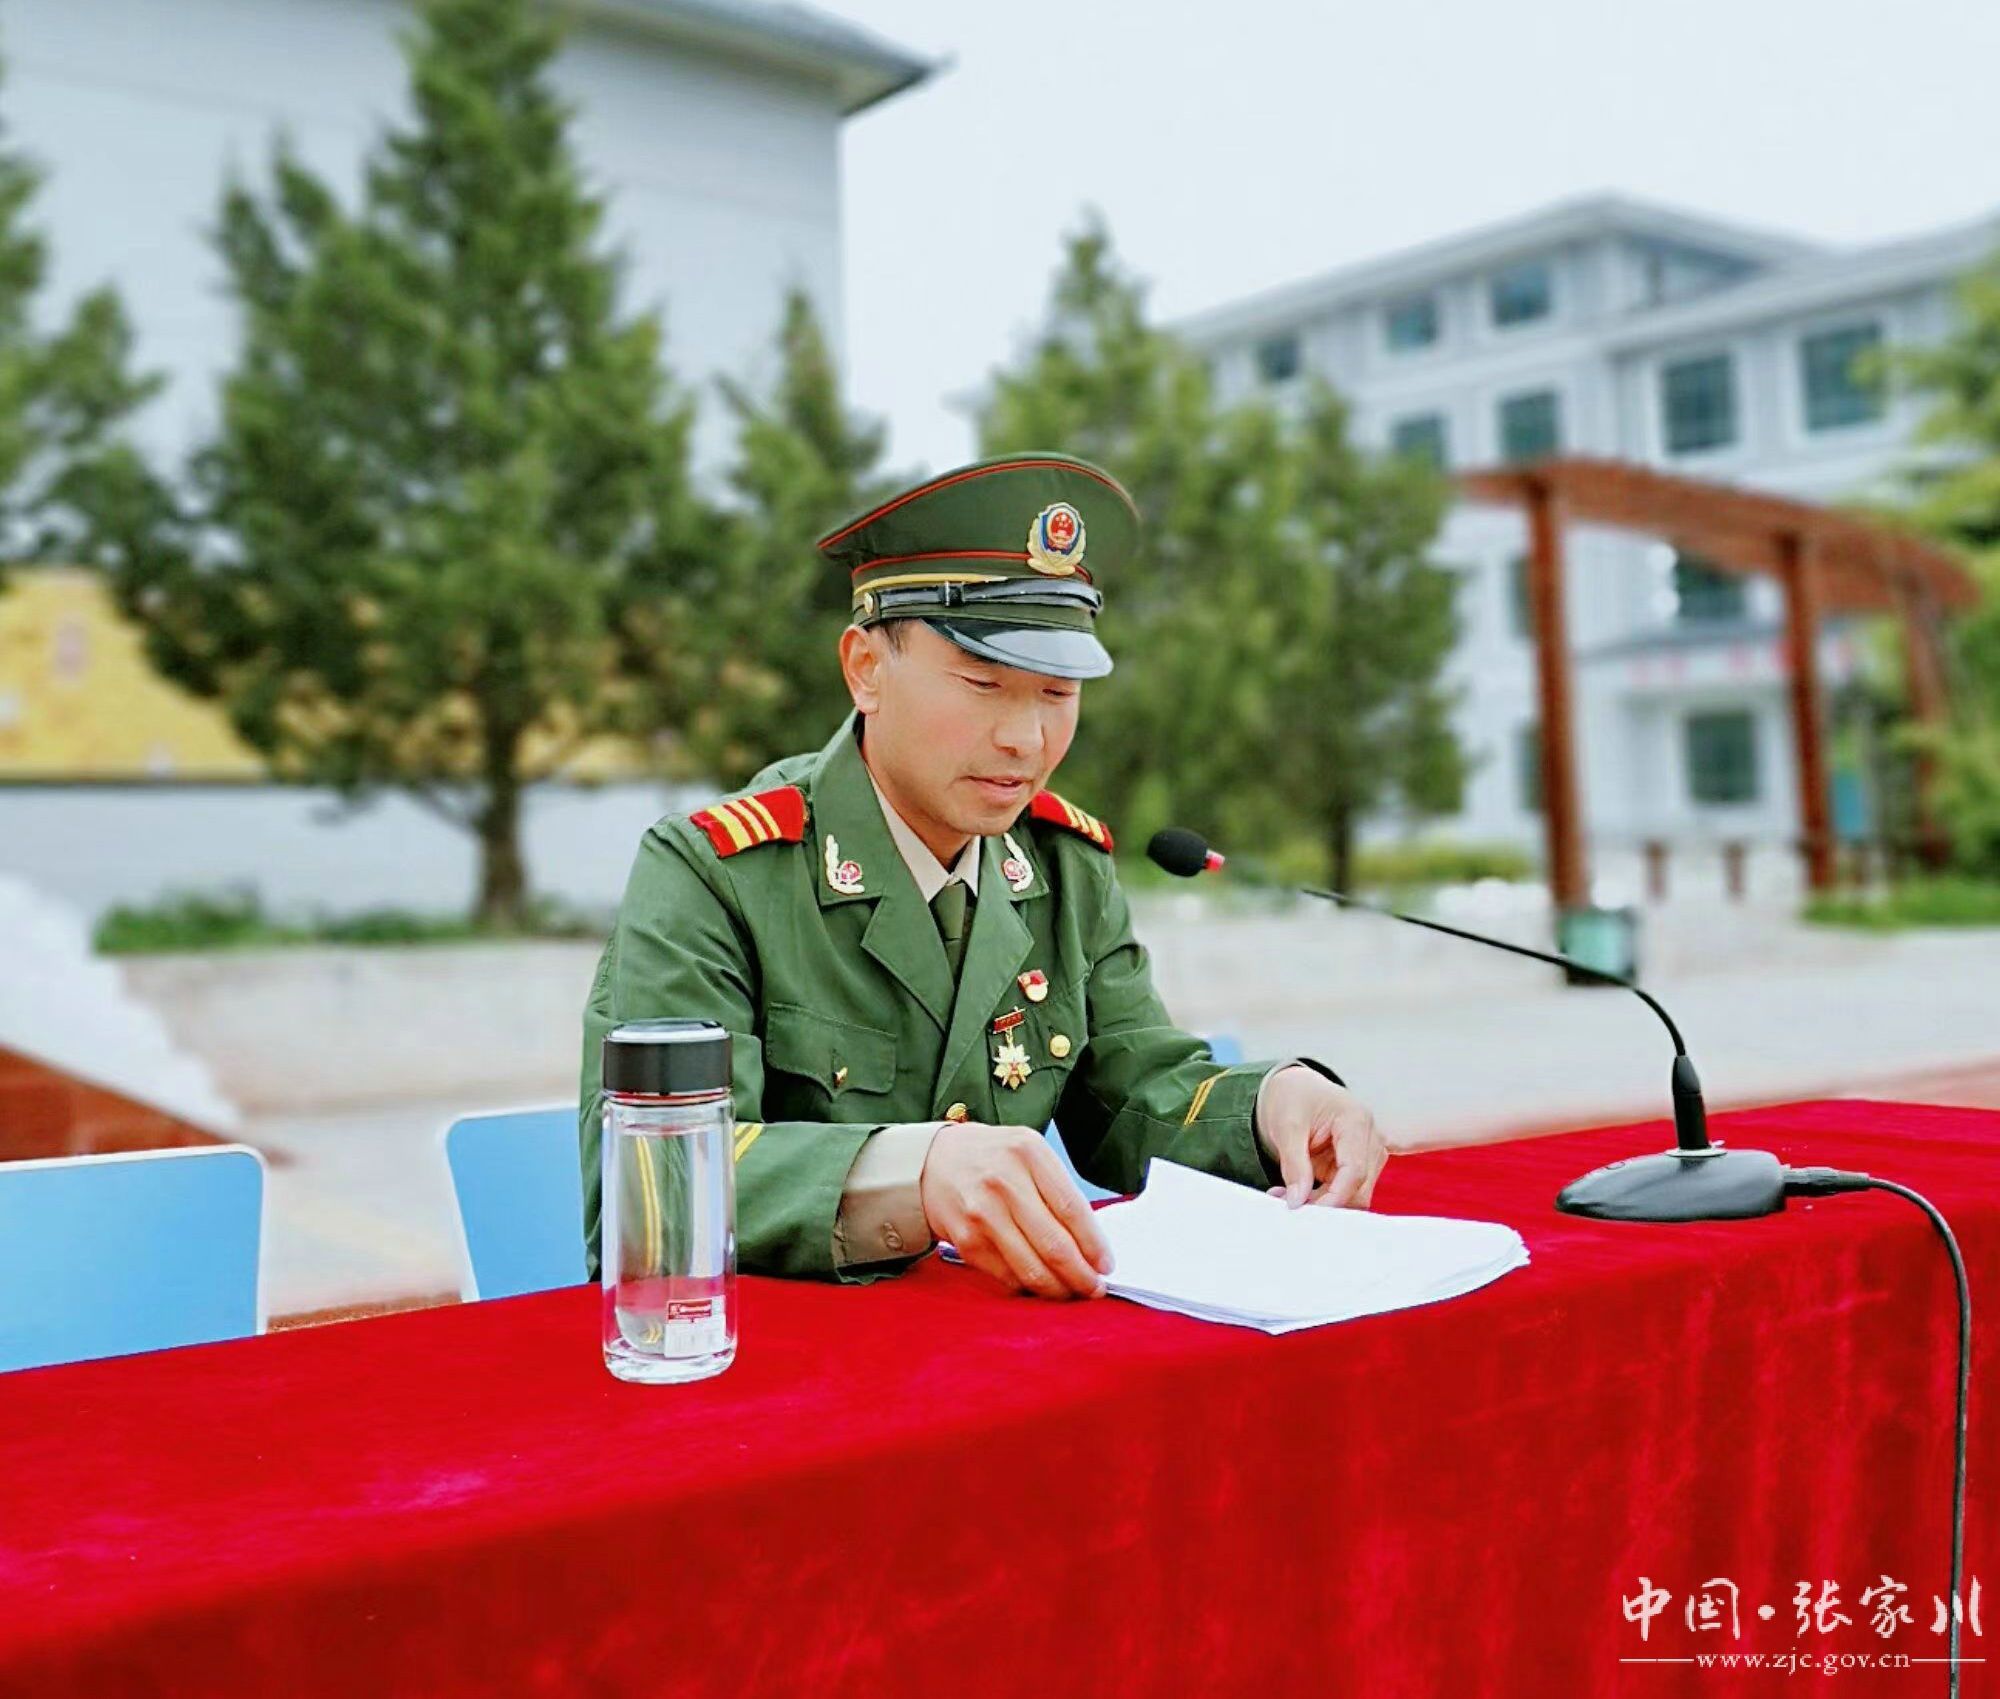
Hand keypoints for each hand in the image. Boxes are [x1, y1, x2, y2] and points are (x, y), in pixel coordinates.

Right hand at [920, 1122, 1113, 1299]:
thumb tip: (1091, 1244)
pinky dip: (1028, 1288)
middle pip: (1055, 1244)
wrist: (932, 1161)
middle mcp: (1004, 1182)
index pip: (1072, 1209)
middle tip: (1095, 1289)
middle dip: (1082, 1276)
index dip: (1094, 1244)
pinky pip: (1007, 1276)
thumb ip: (1057, 1189)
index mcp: (1028, 1153)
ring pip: (1031, 1268)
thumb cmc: (992, 1159)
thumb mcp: (1028, 1153)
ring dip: (1058, 1289)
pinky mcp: (966, 1241)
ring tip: (1071, 1292)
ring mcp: (982, 1213)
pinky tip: (1039, 1286)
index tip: (1106, 1265)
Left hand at [1256, 1069, 1387, 1209]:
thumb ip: (1294, 1164)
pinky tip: (1297, 1191)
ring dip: (1322, 1202)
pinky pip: (1346, 1191)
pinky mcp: (1358, 1165)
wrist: (1296, 1089)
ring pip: (1354, 1195)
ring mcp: (1368, 1153)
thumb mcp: (1286, 1126)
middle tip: (1288, 1204)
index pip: (1355, 1171)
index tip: (1306, 1210)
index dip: (1334, 1197)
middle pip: (1359, 1187)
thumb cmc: (1294, 1098)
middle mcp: (1370, 1138)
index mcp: (1356, 1120)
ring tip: (1284, 1194)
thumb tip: (1297, 1200)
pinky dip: (1322, 1197)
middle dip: (1325, 1203)